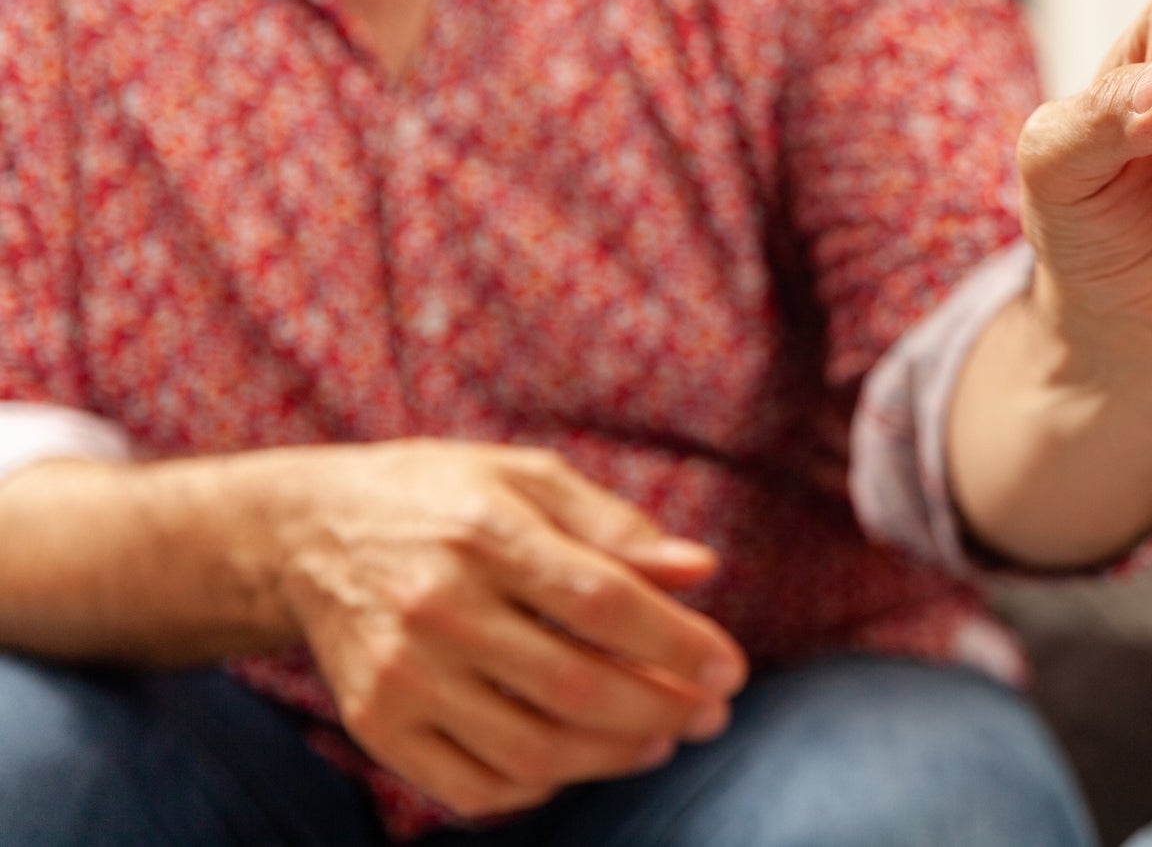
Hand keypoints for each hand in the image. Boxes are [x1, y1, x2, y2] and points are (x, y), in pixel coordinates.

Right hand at [264, 441, 748, 818]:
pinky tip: (582, 761)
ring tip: (662, 739)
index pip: (602, 603)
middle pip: (574, 685)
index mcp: (485, 533)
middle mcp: (437, 608)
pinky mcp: (376, 724)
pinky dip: (540, 787)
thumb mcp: (528, 478)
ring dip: (615, 756)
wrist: (308, 533)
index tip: (729, 668)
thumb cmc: (444, 496)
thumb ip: (617, 525)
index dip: (677, 643)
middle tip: (711, 714)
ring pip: (531, 747)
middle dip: (661, 709)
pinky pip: (472, 786)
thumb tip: (701, 570)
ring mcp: (401, 675)